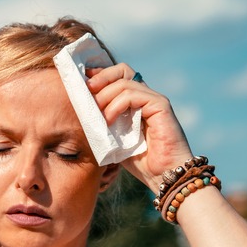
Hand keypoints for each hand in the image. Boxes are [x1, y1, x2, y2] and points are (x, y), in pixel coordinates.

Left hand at [86, 64, 193, 191]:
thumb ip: (104, 125)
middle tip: (86, 91)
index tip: (83, 83)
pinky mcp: (160, 106)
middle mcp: (147, 97)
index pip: (118, 76)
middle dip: (101, 78)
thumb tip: (82, 113)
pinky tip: (109, 121)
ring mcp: (154, 100)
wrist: (164, 176)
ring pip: (124, 82)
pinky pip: (133, 95)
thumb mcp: (116, 141)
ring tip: (97, 115)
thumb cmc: (143, 163)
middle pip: (122, 70)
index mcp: (137, 103)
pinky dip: (116, 105)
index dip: (100, 76)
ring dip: (105, 96)